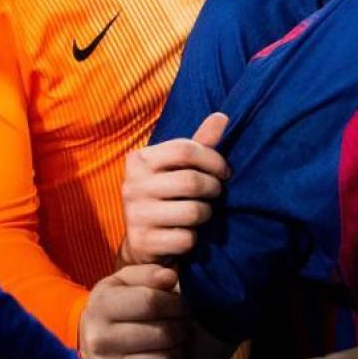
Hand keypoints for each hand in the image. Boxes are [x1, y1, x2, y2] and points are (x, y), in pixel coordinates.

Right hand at [78, 264, 186, 358]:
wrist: (97, 348)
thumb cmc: (119, 309)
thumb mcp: (125, 283)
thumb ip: (148, 273)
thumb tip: (170, 277)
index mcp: (100, 306)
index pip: (151, 302)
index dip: (175, 302)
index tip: (179, 304)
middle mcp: (99, 340)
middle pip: (164, 334)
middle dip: (180, 328)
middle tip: (176, 325)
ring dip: (177, 354)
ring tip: (169, 346)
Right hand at [121, 114, 228, 265]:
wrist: (142, 242)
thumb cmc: (166, 197)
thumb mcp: (177, 168)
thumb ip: (198, 144)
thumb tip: (222, 116)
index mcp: (139, 159)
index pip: (185, 149)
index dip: (214, 160)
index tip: (224, 172)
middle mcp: (132, 184)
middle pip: (192, 181)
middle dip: (213, 189)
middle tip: (215, 194)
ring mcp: (135, 214)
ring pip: (192, 212)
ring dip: (205, 214)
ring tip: (200, 214)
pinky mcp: (142, 241)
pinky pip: (185, 238)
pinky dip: (193, 239)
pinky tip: (185, 234)